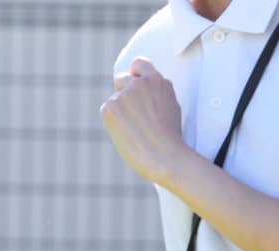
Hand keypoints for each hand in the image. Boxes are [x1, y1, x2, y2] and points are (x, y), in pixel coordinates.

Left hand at [101, 58, 193, 186]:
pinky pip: (107, 111)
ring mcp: (124, 94)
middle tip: (131, 115)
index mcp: (157, 80)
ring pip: (114, 99)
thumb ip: (156, 92)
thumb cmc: (170, 138)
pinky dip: (113, 122)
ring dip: (119, 111)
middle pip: (121, 79)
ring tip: (135, 131)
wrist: (164, 157)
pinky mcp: (110, 107)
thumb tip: (143, 90)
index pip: (138, 64)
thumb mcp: (171, 105)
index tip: (134, 85)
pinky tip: (127, 135)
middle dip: (123, 93)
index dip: (135, 74)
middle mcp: (139, 83)